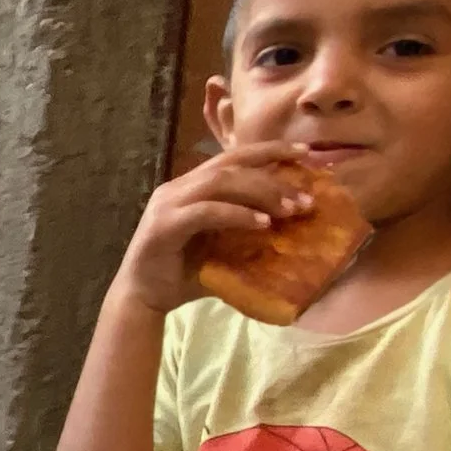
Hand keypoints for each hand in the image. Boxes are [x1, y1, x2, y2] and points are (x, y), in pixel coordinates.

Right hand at [115, 141, 311, 313]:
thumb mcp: (224, 249)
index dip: (270, 150)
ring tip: (289, 210)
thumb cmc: (184, 275)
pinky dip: (237, 214)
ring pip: (220, 182)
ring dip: (260, 192)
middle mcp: (178, 188)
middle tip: (306, 194)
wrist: (143, 299)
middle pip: (230, 163)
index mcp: (191, 187)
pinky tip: (262, 224)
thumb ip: (247, 233)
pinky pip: (206, 211)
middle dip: (272, 170)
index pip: (234, 157)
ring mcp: (168, 203)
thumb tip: (294, 230)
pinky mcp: (164, 225)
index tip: (306, 154)